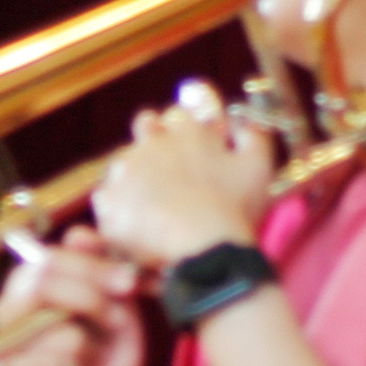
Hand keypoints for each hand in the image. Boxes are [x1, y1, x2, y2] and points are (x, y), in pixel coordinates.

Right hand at [0, 231, 150, 365]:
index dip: (90, 267)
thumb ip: (97, 263)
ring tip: (93, 355)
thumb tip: (79, 234)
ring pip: (57, 330)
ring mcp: (2, 343)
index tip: (128, 281)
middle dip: (91, 302)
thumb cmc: (110, 341)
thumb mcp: (114, 296)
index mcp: (27, 281)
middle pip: (40, 285)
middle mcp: (7, 307)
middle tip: (117, 320)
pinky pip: (51, 364)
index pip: (47, 258)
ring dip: (90, 346)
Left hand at [89, 79, 276, 267]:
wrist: (205, 250)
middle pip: (145, 125)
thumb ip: (252, 133)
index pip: (175, 115)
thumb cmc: (235, 209)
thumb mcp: (258, 165)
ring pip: (123, 162)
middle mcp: (152, 141)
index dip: (181, 132)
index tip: (187, 152)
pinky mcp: (109, 199)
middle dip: (153, 140)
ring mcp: (126, 169)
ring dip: (134, 176)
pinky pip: (107, 197)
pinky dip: (119, 208)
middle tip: (165, 172)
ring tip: (153, 207)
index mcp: (187, 130)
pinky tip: (137, 224)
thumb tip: (241, 119)